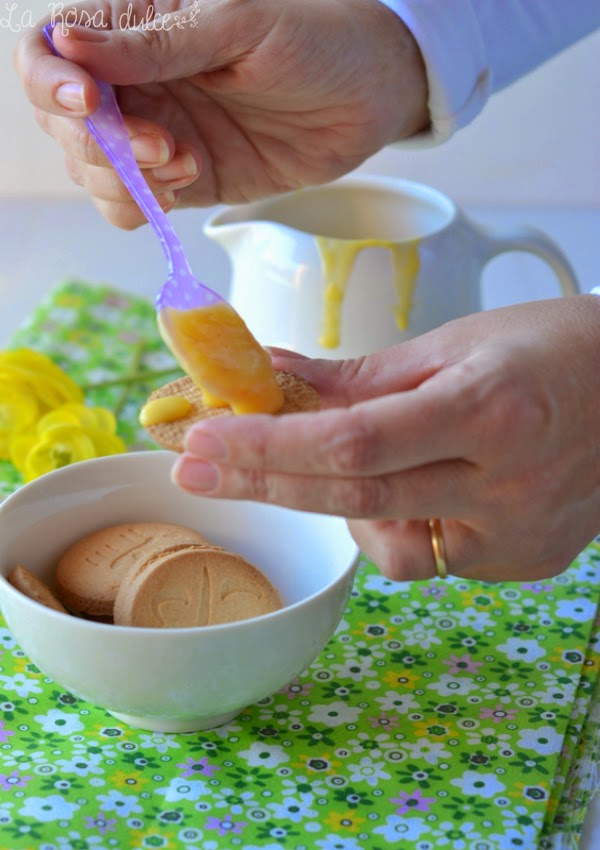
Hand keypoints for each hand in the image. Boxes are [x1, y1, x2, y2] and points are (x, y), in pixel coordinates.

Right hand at [15, 0, 427, 228]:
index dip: (50, 79)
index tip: (88, 103)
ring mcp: (156, 133)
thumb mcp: (237, 25)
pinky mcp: (183, 179)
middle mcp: (135, 82)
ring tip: (184, 163)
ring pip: (92, 170)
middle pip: (64, 121)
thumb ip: (157, 44)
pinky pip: (133, 204)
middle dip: (98, 143)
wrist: (368, 98)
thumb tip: (71, 46)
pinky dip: (141, 206)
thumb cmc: (314, 38)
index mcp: (135, 27)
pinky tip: (182, 185)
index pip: (49, 49)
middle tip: (160, 146)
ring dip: (123, 179)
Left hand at [172, 296, 599, 582]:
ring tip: (350, 462)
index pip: (354, 441)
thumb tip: (271, 380)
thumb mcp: (453, 343)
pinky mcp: (524, 562)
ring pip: (389, 548)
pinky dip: (398, 524)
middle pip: (356, 499)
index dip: (269, 445)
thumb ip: (358, 376)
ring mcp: (518, 535)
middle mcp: (508, 486)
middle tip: (195, 468)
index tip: (201, 439)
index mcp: (490, 410)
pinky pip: (430, 558)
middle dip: (264, 483)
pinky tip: (413, 489)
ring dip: (341, 506)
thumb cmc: (550, 348)